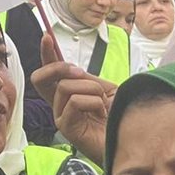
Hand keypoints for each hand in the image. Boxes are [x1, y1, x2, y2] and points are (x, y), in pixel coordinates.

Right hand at [36, 35, 115, 166]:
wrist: (133, 137)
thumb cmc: (120, 116)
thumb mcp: (105, 89)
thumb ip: (86, 79)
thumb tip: (71, 69)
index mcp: (69, 95)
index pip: (50, 73)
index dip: (47, 55)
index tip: (47, 37)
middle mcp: (60, 106)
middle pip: (41, 78)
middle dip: (60, 67)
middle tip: (82, 73)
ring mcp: (61, 117)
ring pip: (65, 87)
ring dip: (91, 89)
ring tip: (103, 105)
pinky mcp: (67, 129)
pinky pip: (74, 102)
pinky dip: (93, 103)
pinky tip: (101, 115)